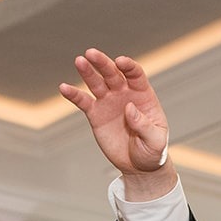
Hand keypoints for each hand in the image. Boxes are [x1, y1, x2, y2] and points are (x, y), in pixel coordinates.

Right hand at [60, 48, 177, 198]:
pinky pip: (83, 102)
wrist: (138, 166)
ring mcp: (109, 102)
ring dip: (87, 72)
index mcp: (143, 95)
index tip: (120, 62)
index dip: (128, 66)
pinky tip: (63, 88)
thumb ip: (144, 124)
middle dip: (102, 63)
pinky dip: (73, 94)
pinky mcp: (96, 114)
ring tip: (79, 61)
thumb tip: (129, 108)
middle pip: (112, 73)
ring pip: (96, 83)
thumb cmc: (152, 151)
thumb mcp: (156, 141)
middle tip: (91, 53)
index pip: (135, 74)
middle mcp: (124, 94)